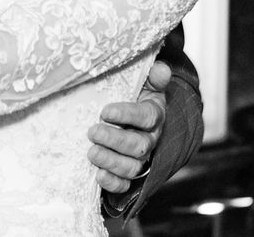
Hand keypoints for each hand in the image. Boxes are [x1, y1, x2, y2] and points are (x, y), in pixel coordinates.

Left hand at [88, 60, 169, 195]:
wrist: (125, 119)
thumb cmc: (129, 96)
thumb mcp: (140, 83)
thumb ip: (151, 77)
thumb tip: (161, 68)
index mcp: (153, 115)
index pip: (146, 116)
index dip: (127, 115)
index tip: (105, 111)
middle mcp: (149, 139)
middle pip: (139, 145)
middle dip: (115, 140)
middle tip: (92, 131)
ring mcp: (140, 158)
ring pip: (132, 166)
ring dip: (111, 161)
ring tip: (91, 152)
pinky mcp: (128, 173)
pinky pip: (125, 184)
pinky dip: (113, 182)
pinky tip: (98, 175)